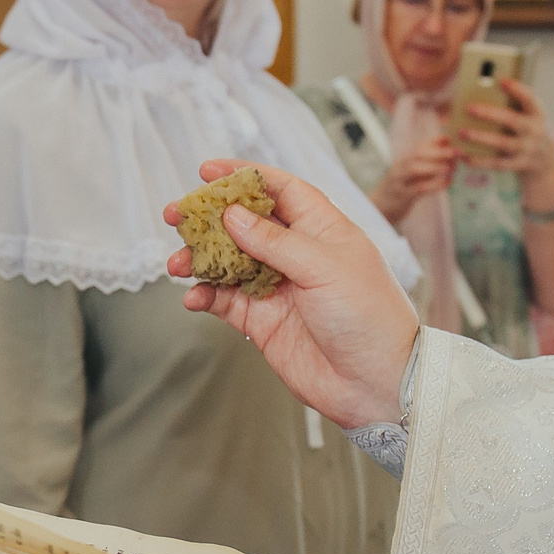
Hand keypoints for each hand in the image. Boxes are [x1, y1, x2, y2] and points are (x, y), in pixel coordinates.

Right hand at [164, 159, 419, 428]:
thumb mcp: (324, 268)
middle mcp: (296, 254)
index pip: (279, 190)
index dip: (245, 176)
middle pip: (244, 224)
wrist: (376, 383)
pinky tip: (194, 297)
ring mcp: (277, 288)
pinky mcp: (263, 321)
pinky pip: (225, 301)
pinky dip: (205, 297)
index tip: (208, 170)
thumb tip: (233, 215)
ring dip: (199, 259)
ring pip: (227, 262)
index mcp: (321, 229)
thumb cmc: (369, 317)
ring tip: (176, 263)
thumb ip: (274, 242)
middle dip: (209, 218)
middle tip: (176, 214)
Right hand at [369, 134, 455, 221]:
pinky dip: (435, 185)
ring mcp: (400, 182)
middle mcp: (400, 168)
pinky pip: (419, 189)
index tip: (448, 139)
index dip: (433, 141)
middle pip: (416, 154)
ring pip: (415, 169)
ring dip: (435, 167)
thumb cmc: (401, 189)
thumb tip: (445, 147)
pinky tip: (447, 183)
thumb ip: (425, 162)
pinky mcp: (402, 196)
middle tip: (454, 153)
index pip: (418, 146)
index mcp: (403, 161)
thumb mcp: (410, 173)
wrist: (379, 208)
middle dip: (437, 152)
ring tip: (450, 168)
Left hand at [456, 78, 553, 178]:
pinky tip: (462, 154)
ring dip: (480, 138)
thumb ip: (513, 106)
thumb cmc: (529, 131)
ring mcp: (527, 150)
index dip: (517, 89)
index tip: (502, 81)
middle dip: (491, 114)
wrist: (546, 162)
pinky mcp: (518, 165)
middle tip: (469, 108)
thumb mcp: (529, 117)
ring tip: (461, 132)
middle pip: (512, 121)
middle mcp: (535, 131)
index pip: (530, 98)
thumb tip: (481, 94)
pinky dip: (478, 160)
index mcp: (537, 114)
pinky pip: (496, 163)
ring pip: (502, 143)